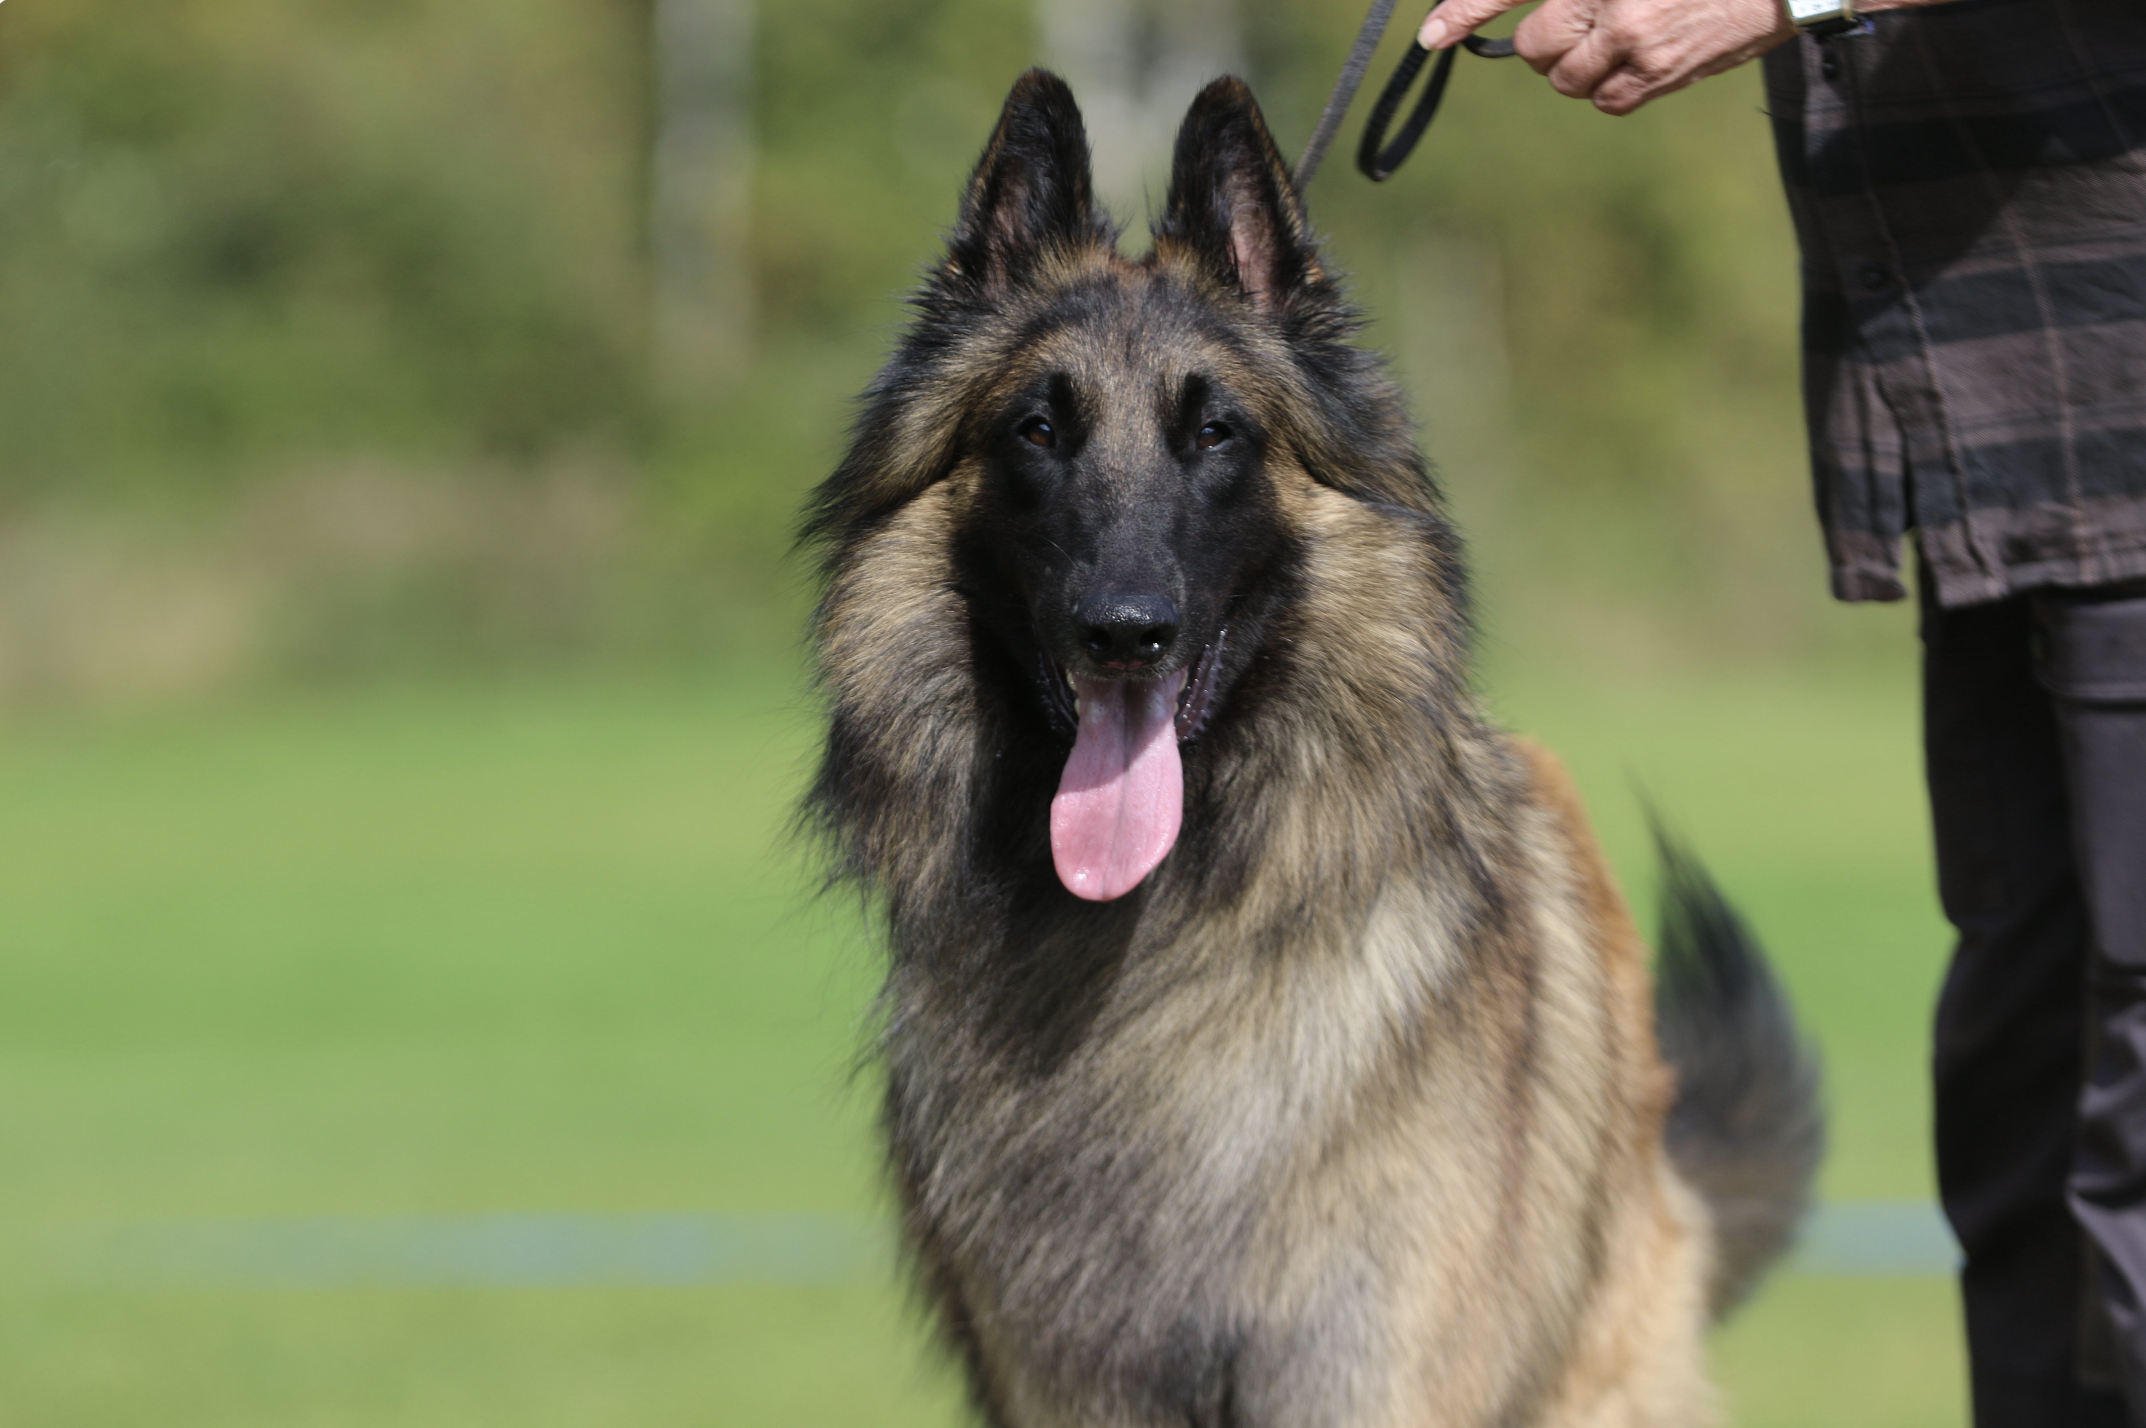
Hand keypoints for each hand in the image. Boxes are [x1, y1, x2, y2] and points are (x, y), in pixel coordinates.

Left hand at [1418, 0, 1796, 114]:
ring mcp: (1637, 38)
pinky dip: (1610, 89)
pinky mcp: (1663, 71)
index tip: (1431, 34)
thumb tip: (1553, 19)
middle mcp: (1614, 0)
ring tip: (1615, 40)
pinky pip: (1607, 101)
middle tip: (1579, 23)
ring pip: (1567, 79)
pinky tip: (1637, 62)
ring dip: (1578, 67)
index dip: (1468, 9)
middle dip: (1547, 42)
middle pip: (1535, 45)